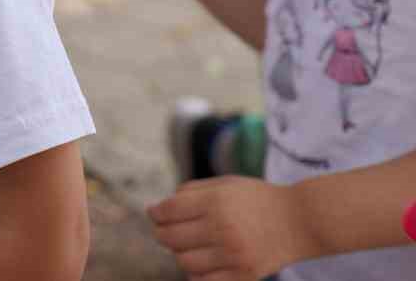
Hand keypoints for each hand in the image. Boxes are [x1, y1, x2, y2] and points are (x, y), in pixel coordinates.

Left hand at [148, 177, 310, 279]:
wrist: (300, 221)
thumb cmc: (257, 199)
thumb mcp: (224, 184)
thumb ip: (190, 191)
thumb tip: (159, 208)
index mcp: (215, 203)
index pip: (168, 211)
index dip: (155, 213)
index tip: (154, 213)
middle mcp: (222, 229)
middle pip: (171, 238)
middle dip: (162, 233)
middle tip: (165, 230)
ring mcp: (233, 255)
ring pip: (184, 262)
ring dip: (179, 254)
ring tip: (187, 246)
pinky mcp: (244, 275)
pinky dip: (195, 275)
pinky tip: (199, 264)